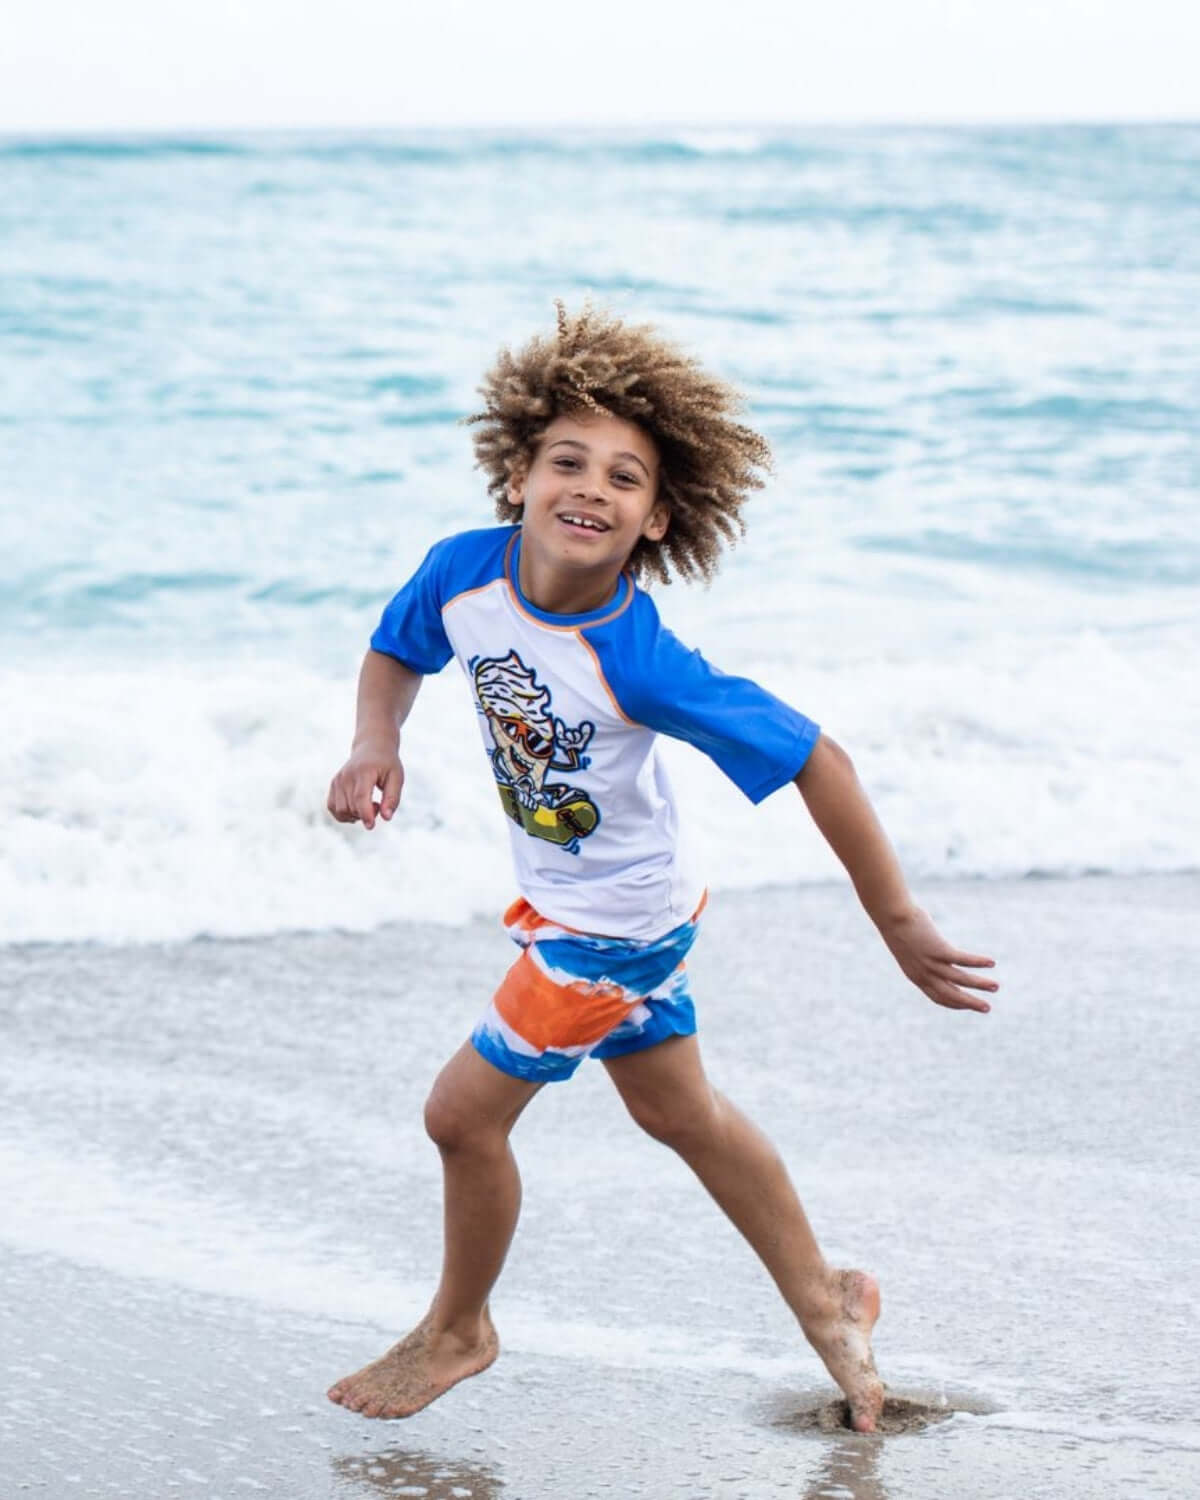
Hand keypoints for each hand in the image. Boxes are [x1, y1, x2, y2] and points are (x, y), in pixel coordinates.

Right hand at [327, 745, 403, 829]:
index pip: (360, 797)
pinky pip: (333, 808)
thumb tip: (386, 818)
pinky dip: (344, 814)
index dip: (365, 814)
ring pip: (340, 810)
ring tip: (368, 804)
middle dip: (366, 814)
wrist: (372, 747)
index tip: (371, 826)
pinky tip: (356, 808)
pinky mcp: (333, 784)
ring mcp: (337, 780)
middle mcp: (347, 775)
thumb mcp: (397, 778)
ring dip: (355, 816)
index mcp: (364, 771)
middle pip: (351, 807)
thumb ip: (392, 798)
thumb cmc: (387, 764)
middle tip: (378, 805)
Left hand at [877, 906, 997, 1013]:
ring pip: (960, 980)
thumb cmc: (900, 927)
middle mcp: (924, 974)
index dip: (955, 1004)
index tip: (968, 1005)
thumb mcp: (910, 949)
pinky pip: (962, 960)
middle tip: (987, 1009)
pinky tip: (992, 962)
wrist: (891, 915)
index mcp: (916, 976)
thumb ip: (922, 956)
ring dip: (980, 984)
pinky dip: (978, 962)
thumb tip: (935, 953)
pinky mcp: (938, 950)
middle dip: (970, 1003)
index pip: (939, 997)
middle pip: (951, 995)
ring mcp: (931, 963)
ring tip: (996, 987)